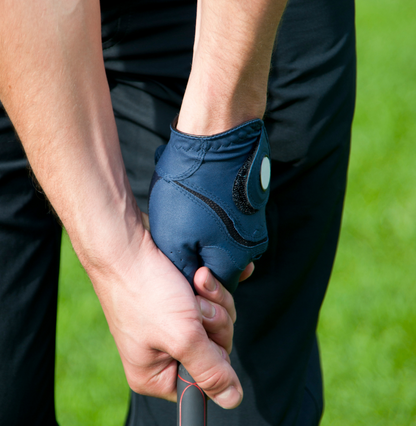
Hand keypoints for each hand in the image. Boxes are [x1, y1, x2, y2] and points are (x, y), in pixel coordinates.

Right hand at [90, 230, 242, 408]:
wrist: (126, 244)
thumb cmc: (144, 289)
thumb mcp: (182, 336)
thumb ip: (210, 370)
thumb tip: (232, 399)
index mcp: (155, 373)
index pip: (204, 382)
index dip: (213, 356)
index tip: (203, 333)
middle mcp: (163, 351)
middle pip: (215, 347)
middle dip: (214, 320)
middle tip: (195, 305)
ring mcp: (171, 323)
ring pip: (216, 320)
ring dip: (212, 299)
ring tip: (195, 282)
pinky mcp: (178, 300)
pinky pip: (210, 299)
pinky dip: (210, 286)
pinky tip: (202, 274)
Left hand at [149, 119, 270, 293]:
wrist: (217, 138)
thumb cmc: (191, 189)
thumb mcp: (173, 237)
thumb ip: (183, 268)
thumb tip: (187, 283)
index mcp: (235, 260)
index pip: (213, 287)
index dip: (190, 280)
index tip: (173, 260)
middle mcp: (251, 246)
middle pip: (219, 265)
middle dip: (195, 254)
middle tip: (176, 234)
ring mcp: (253, 222)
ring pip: (222, 241)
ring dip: (201, 233)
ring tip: (184, 213)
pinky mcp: (249, 202)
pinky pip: (227, 221)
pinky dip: (209, 216)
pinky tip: (195, 199)